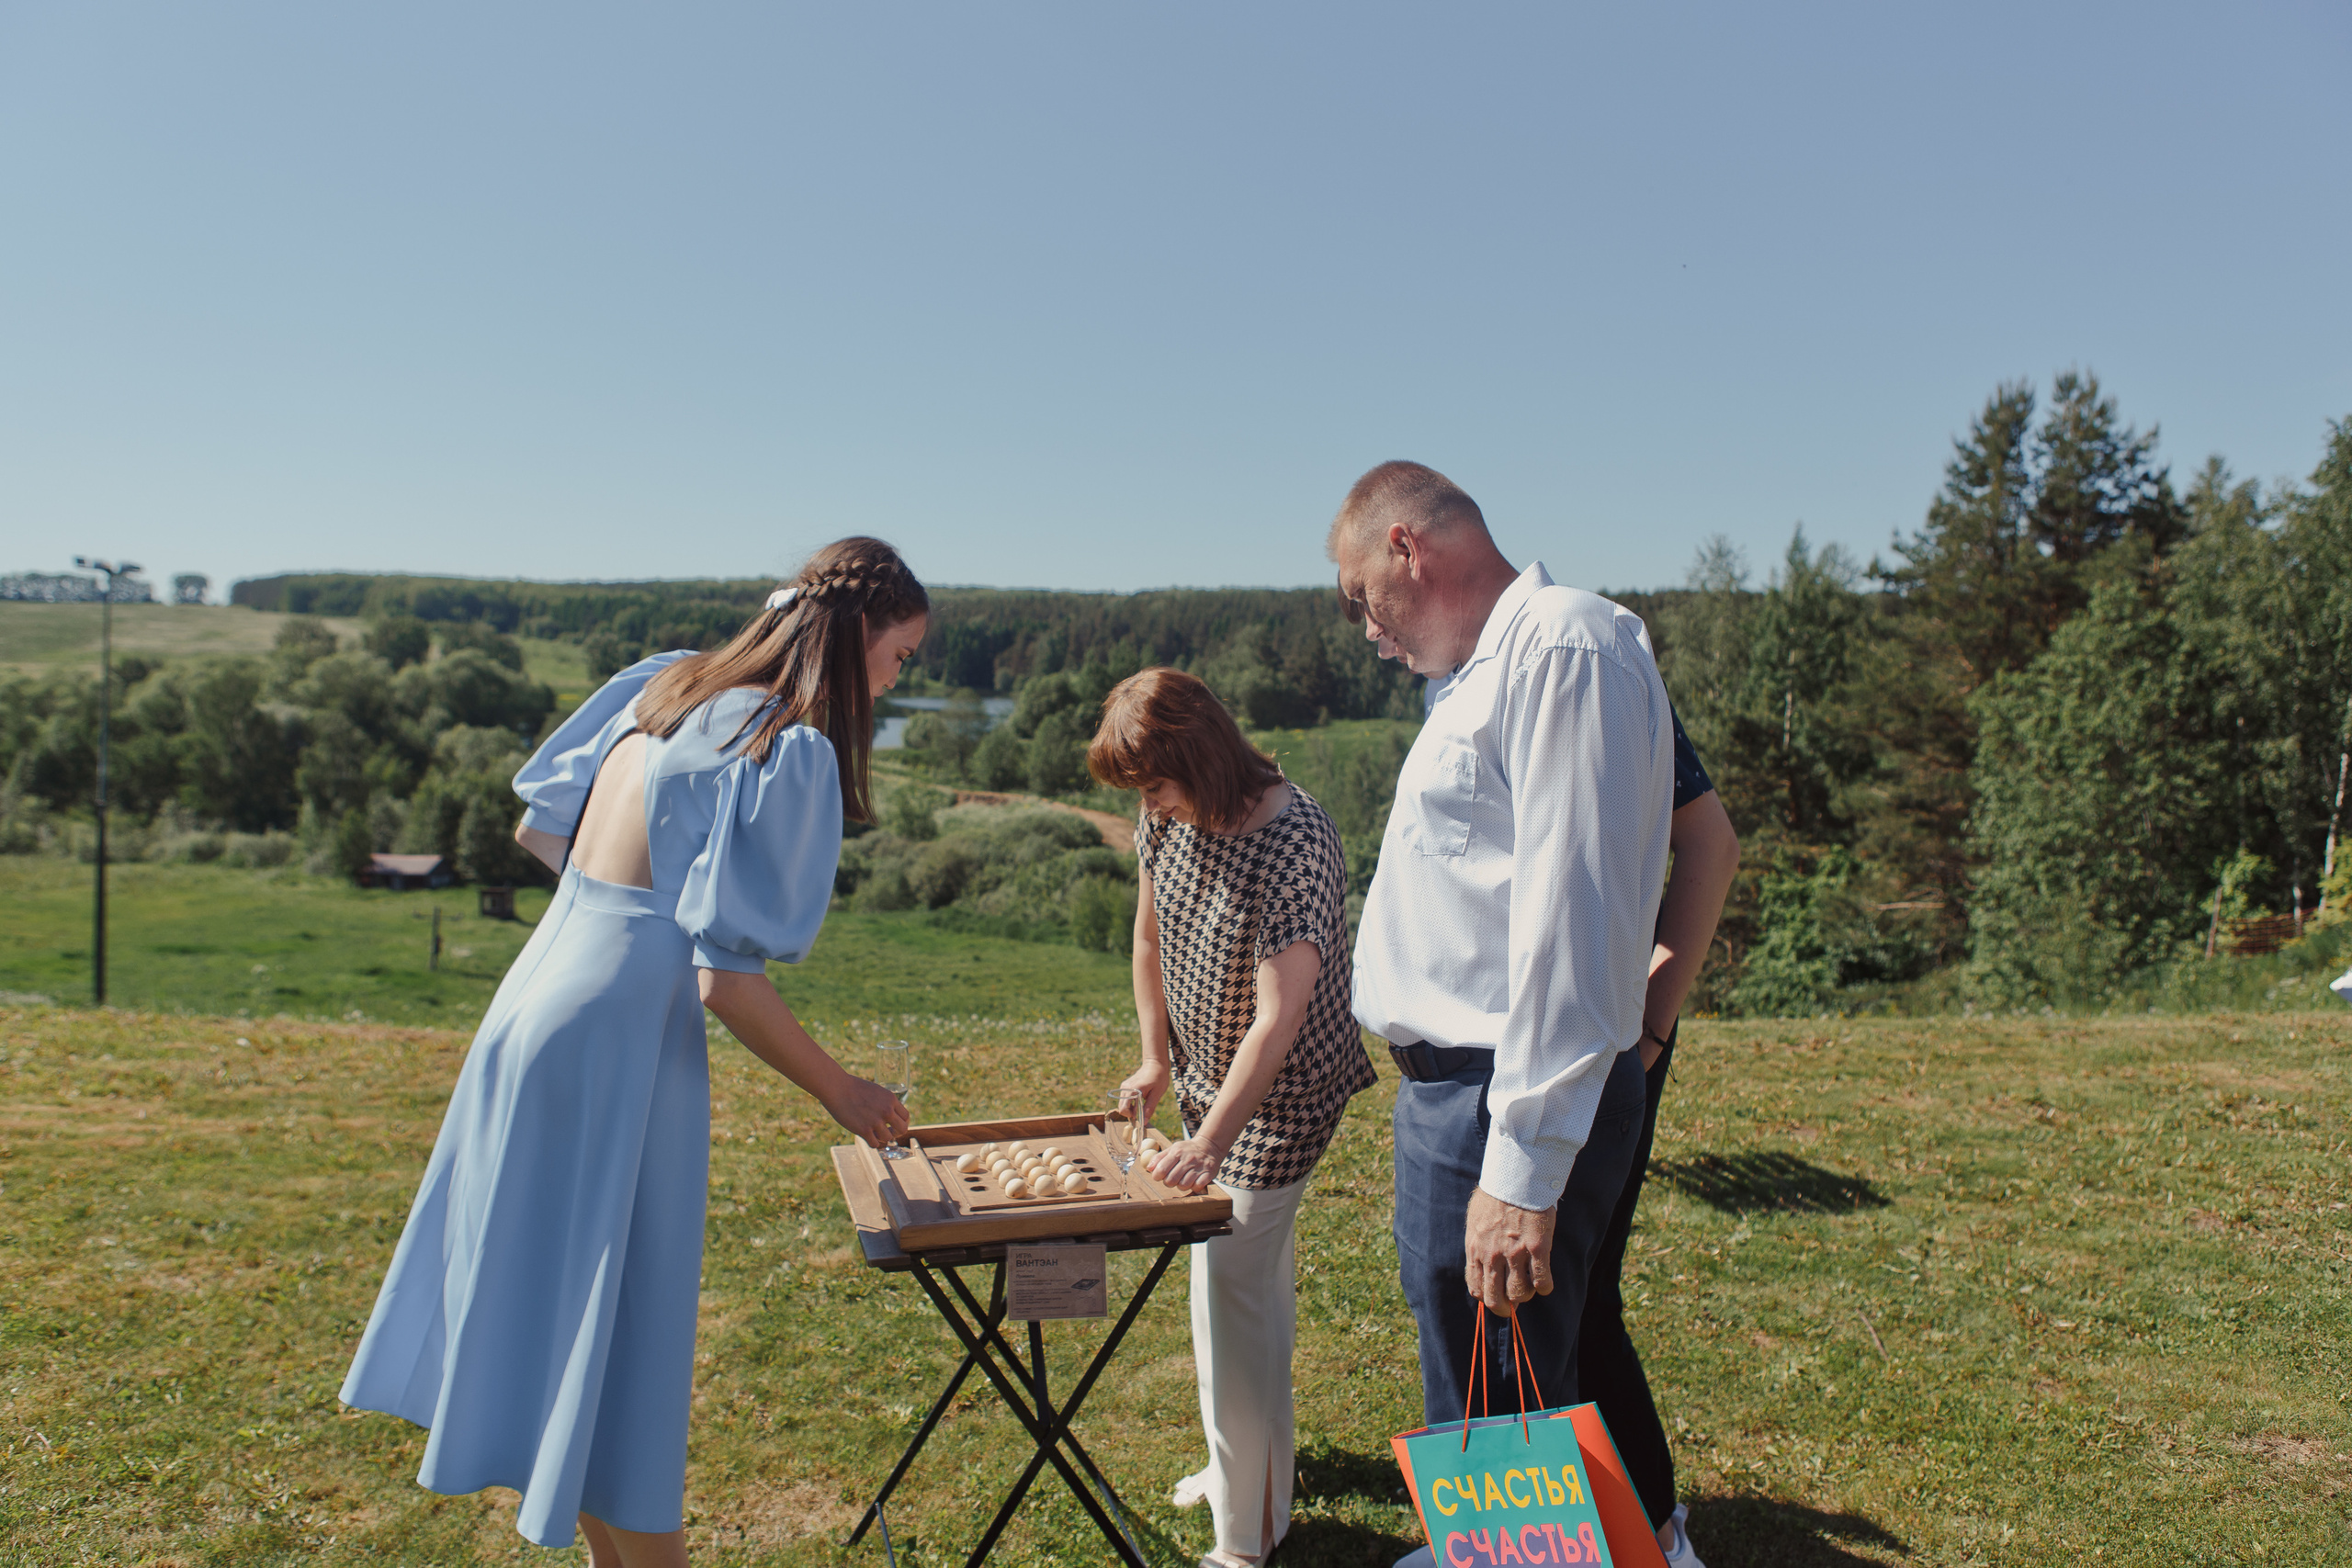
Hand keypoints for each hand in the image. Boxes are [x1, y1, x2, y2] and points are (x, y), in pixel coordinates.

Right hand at [826, 1074, 910, 1151]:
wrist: (837, 1088)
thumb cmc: (853, 1088)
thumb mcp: (876, 1091)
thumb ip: (885, 1102)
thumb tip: (890, 1113)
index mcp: (891, 1099)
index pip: (906, 1116)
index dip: (901, 1122)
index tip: (894, 1124)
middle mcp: (886, 1111)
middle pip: (902, 1129)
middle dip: (896, 1133)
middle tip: (888, 1132)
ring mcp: (876, 1121)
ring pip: (888, 1138)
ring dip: (882, 1138)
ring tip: (874, 1134)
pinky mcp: (864, 1130)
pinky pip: (875, 1144)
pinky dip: (872, 1143)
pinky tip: (867, 1137)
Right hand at [1120, 1056, 1170, 1126]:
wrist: (1155, 1064)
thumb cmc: (1159, 1078)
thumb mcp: (1157, 1094)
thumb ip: (1149, 1108)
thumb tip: (1144, 1122)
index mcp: (1133, 1089)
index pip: (1123, 1109)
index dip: (1131, 1115)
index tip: (1141, 1114)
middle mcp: (1125, 1088)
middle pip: (1121, 1108)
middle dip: (1130, 1113)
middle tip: (1143, 1109)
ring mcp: (1124, 1086)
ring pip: (1122, 1104)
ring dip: (1130, 1108)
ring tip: (1142, 1103)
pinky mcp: (1125, 1086)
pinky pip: (1124, 1099)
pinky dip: (1130, 1103)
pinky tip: (1139, 1098)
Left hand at [1145, 1136, 1220, 1192]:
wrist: (1210, 1146)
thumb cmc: (1187, 1150)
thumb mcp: (1173, 1149)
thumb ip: (1159, 1158)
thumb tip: (1148, 1168)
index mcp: (1177, 1152)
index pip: (1161, 1169)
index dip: (1157, 1176)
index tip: (1159, 1176)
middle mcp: (1188, 1159)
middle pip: (1171, 1180)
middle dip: (1169, 1182)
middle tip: (1173, 1178)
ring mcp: (1199, 1166)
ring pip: (1183, 1185)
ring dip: (1181, 1186)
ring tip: (1183, 1180)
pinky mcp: (1209, 1173)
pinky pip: (1197, 1187)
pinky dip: (1194, 1187)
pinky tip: (1194, 1181)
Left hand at [1464, 1187, 1556, 1316]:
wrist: (1515, 1178)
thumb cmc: (1495, 1195)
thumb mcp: (1475, 1220)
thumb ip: (1477, 1243)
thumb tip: (1480, 1259)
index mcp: (1475, 1249)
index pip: (1476, 1288)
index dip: (1486, 1298)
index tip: (1495, 1298)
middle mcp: (1492, 1256)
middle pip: (1495, 1298)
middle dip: (1504, 1308)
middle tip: (1512, 1306)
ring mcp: (1515, 1254)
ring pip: (1519, 1293)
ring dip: (1525, 1296)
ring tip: (1529, 1288)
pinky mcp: (1538, 1249)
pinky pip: (1542, 1281)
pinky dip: (1544, 1287)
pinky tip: (1545, 1283)